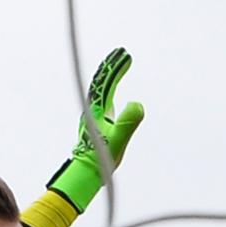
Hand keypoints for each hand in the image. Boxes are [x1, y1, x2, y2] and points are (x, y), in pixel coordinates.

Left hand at [45, 47, 144, 211]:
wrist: (87, 173)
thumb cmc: (101, 158)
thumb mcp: (118, 140)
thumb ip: (128, 123)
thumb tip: (138, 104)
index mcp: (98, 109)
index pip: (106, 82)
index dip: (116, 67)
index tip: (126, 56)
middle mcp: (94, 109)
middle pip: (102, 81)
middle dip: (112, 66)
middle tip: (123, 54)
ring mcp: (96, 115)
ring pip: (101, 89)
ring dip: (110, 75)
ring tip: (119, 65)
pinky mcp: (98, 123)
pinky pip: (104, 99)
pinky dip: (109, 89)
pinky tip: (112, 92)